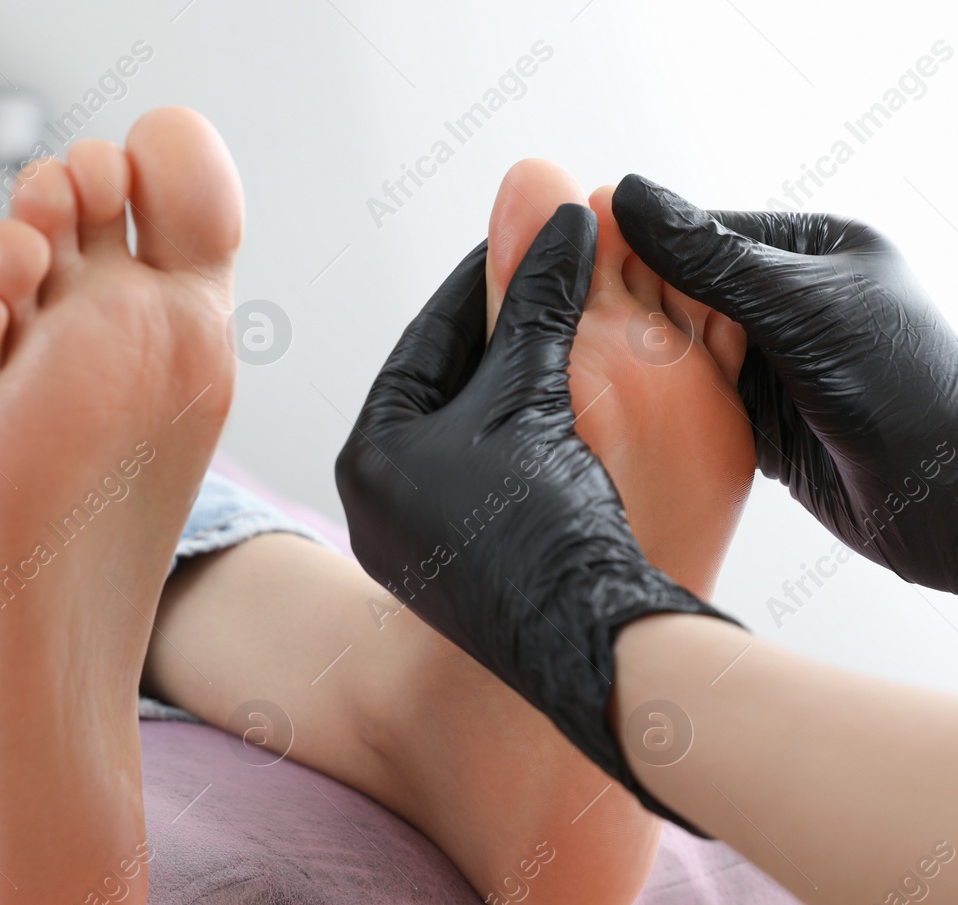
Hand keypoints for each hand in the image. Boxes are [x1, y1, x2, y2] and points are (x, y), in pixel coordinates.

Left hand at [336, 205, 728, 830]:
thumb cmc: (546, 522)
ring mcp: (417, 548)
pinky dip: (529, 436)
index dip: (486, 277)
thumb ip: (537, 301)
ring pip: (470, 435)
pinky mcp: (462, 577)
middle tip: (555, 272)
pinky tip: (577, 409)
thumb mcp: (535, 394)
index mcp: (369, 457)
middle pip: (446, 387)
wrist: (588, 643)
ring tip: (575, 330)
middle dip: (503, 329)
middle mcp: (377, 506)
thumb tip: (557, 209)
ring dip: (521, 381)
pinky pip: (490, 480)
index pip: (428, 339)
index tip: (530, 234)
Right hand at [611, 175, 957, 656]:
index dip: (646, 245)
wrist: (957, 499)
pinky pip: (701, 401)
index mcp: (819, 249)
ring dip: (650, 360)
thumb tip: (625, 196)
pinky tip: (622, 411)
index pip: (709, 232)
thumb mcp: (798, 308)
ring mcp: (783, 363)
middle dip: (641, 306)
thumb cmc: (899, 388)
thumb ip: (710, 259)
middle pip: (692, 291)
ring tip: (585, 365)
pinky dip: (668, 406)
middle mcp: (797, 300)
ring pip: (691, 350)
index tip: (578, 258)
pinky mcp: (770, 421)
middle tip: (571, 317)